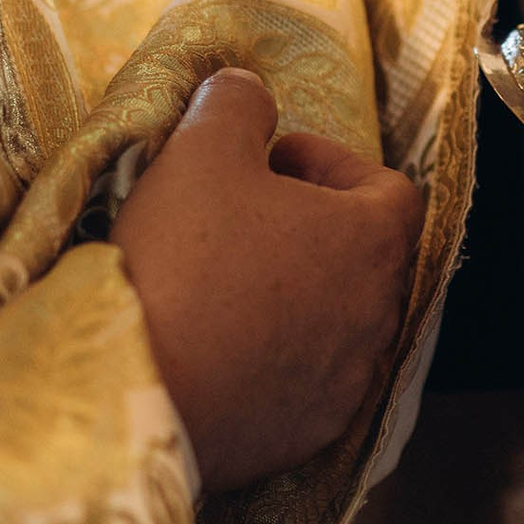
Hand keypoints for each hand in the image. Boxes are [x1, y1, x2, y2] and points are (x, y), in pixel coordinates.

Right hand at [111, 68, 424, 490]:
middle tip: (242, 212)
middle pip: (364, 254)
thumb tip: (246, 89)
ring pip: (335, 319)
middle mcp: (380, 316)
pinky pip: (304, 379)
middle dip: (310, 225)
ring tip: (223, 278)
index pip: (389, 188)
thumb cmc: (181, 260)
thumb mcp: (201, 149)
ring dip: (293, 290)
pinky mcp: (305, 434)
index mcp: (375, 242)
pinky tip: (213, 342)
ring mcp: (347, 384)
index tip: (271, 160)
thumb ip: (235, 103)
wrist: (134, 396)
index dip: (332, 163)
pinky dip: (273, 353)